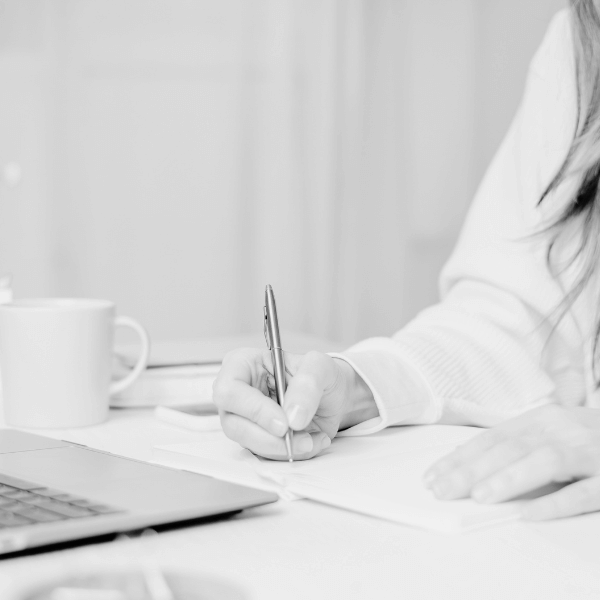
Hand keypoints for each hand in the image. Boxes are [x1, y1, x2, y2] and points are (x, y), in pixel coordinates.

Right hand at [212, 348, 377, 460]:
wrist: (333, 395)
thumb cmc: (319, 374)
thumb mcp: (320, 367)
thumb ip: (307, 385)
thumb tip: (292, 416)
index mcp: (242, 364)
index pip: (229, 390)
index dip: (254, 410)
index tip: (283, 423)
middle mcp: (237, 393)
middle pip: (233, 424)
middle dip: (269, 437)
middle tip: (300, 437)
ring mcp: (244, 419)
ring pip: (249, 444)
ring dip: (284, 448)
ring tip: (312, 438)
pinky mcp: (257, 439)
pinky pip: (267, 455)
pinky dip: (292, 453)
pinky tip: (312, 440)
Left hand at [423, 405, 599, 519]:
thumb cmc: (586, 438)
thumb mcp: (549, 432)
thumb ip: (515, 444)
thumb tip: (465, 461)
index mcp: (541, 419)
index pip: (492, 439)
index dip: (461, 457)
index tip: (434, 476)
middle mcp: (561, 430)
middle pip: (511, 449)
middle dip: (472, 470)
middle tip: (443, 490)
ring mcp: (589, 452)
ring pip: (545, 462)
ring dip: (510, 479)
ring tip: (481, 496)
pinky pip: (585, 492)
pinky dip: (557, 503)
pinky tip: (531, 513)